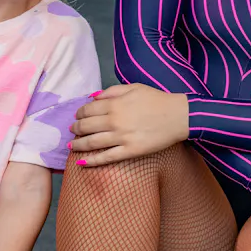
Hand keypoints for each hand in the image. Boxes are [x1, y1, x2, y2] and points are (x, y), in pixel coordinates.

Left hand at [71, 84, 187, 165]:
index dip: (79, 113)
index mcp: (115, 104)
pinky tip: (81, 163)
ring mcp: (121, 138)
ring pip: (92, 143)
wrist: (179, 116)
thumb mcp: (134, 87)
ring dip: (78, 145)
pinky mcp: (130, 151)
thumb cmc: (157, 99)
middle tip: (73, 130)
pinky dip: (91, 161)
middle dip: (76, 129)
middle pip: (86, 127)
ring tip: (72, 145)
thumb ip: (111, 91)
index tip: (77, 116)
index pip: (87, 110)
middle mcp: (114, 121)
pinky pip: (106, 158)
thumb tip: (92, 97)